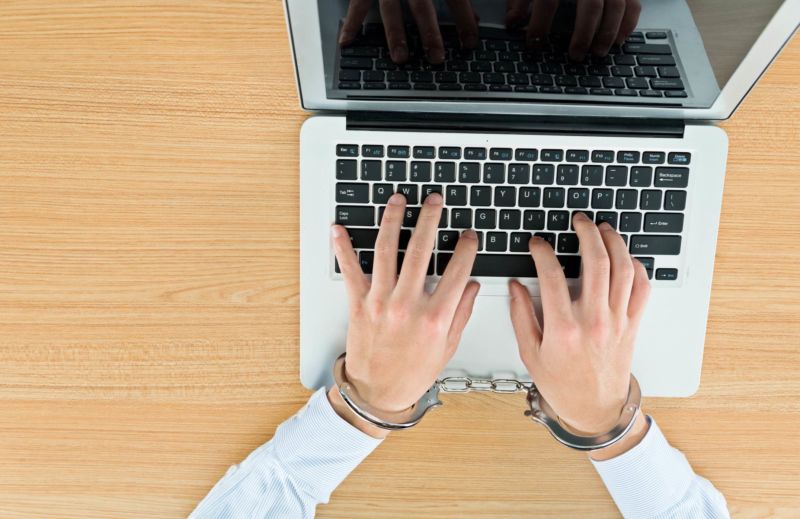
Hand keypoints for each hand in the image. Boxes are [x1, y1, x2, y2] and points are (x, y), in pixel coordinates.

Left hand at [330, 192, 479, 435]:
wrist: (377, 393)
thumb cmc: (412, 373)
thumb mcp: (447, 347)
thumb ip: (461, 313)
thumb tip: (470, 285)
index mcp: (435, 317)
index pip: (457, 272)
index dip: (465, 248)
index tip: (468, 235)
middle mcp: (407, 305)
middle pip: (420, 251)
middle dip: (429, 220)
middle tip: (434, 201)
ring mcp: (381, 303)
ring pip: (386, 252)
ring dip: (392, 221)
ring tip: (398, 201)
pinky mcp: (359, 305)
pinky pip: (350, 271)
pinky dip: (343, 248)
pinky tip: (339, 229)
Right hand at [339, 0, 478, 63]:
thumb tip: (474, 17)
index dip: (465, 19)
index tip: (470, 43)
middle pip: (422, 6)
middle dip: (430, 34)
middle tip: (437, 58)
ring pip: (391, 8)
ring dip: (395, 35)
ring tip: (401, 58)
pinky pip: (357, 4)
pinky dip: (351, 23)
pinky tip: (346, 42)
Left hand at [505, 0, 641, 59]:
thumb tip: (513, 21)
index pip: (548, 0)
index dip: (539, 25)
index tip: (533, 44)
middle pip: (591, 6)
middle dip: (583, 35)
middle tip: (575, 56)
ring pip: (616, 6)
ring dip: (608, 33)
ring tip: (597, 53)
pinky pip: (633, 3)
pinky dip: (628, 23)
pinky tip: (618, 40)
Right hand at [509, 212, 649, 436]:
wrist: (595, 408)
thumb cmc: (562, 384)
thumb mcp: (530, 353)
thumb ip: (521, 316)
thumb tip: (516, 286)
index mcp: (563, 328)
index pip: (551, 274)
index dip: (542, 252)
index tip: (537, 244)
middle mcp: (594, 320)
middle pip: (596, 262)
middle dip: (586, 233)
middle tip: (578, 221)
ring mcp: (617, 321)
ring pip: (623, 269)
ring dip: (614, 242)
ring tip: (603, 229)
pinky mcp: (632, 324)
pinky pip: (641, 288)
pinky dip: (636, 266)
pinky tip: (624, 256)